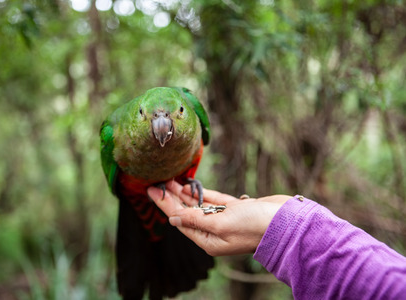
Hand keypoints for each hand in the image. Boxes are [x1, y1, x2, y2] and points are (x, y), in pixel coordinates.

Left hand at [147, 181, 290, 255]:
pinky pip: (213, 199)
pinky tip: (189, 184)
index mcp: (208, 240)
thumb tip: (172, 218)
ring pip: (198, 204)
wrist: (286, 221)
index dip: (164, 205)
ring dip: (184, 193)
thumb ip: (195, 220)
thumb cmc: (254, 226)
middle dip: (170, 197)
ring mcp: (225, 219)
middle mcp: (214, 231)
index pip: (180, 220)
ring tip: (169, 179)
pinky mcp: (235, 208)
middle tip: (156, 181)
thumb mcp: (220, 224)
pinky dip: (201, 192)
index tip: (151, 190)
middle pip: (186, 212)